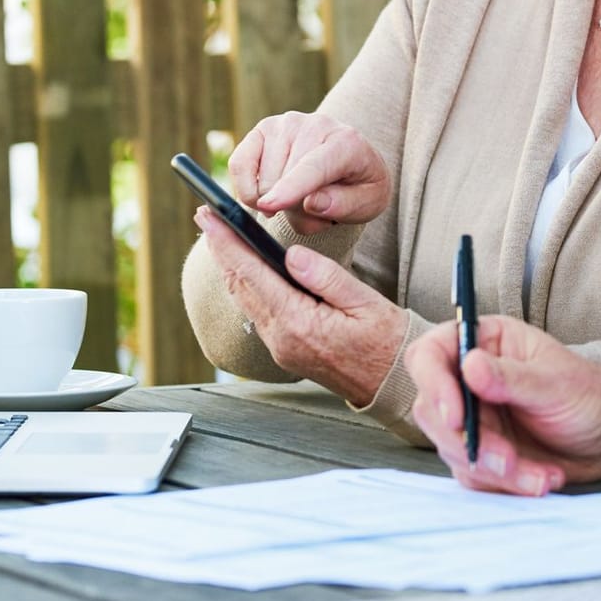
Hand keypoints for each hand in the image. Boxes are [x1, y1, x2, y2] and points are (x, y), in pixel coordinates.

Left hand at [193, 206, 404, 404]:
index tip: (210, 217)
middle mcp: (282, 339)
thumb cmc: (388, 343)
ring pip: (245, 300)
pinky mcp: (286, 351)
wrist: (393, 383)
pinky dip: (246, 285)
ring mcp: (281, 348)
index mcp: (300, 324)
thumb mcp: (366, 303)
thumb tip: (293, 254)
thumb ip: (327, 277)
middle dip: (221, 249)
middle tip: (206, 217)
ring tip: (221, 236)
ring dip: (230, 266)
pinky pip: (257, 312)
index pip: (253, 274)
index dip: (228, 242)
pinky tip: (246, 269)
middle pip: (240, 287)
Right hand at [227, 111, 390, 234]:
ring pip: (262, 182)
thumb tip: (311, 203)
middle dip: (292, 209)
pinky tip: (269, 195)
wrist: (351, 164)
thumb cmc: (359, 187)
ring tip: (299, 199)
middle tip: (312, 209)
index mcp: (347, 143)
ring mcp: (285, 124)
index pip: (314, 167)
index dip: (291, 188)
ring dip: (276, 204)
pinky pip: (238, 165)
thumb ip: (344, 205)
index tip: (270, 205)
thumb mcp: (369, 204)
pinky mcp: (262, 129)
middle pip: (283, 182)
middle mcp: (314, 125)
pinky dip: (247, 190)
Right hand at [406, 315, 600, 495]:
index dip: (434, 384)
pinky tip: (542, 479)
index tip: (457, 419)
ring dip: (495, 469)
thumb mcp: (556, 384)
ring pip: (453, 449)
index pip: (431, 355)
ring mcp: (472, 418)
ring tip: (541, 475)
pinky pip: (473, 475)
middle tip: (509, 460)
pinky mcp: (480, 453)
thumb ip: (511, 377)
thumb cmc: (590, 395)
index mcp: (485, 342)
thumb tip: (470, 365)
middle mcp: (470, 379)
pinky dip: (507, 483)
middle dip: (471, 442)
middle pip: (433, 410)